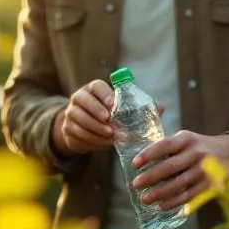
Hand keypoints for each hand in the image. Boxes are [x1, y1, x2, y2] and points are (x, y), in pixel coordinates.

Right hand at [53, 80, 167, 155]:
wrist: (85, 132)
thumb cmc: (108, 117)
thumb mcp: (121, 110)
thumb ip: (139, 108)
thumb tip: (161, 107)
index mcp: (93, 89)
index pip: (96, 86)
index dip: (104, 94)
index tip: (113, 104)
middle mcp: (79, 98)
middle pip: (83, 100)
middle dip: (96, 111)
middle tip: (109, 122)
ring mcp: (71, 113)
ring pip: (79, 118)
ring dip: (95, 127)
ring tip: (110, 134)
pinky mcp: (67, 128)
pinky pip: (77, 132)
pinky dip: (91, 138)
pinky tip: (103, 142)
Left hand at [131, 131, 228, 210]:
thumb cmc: (198, 147)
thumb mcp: (185, 140)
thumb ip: (166, 147)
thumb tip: (138, 162)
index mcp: (186, 139)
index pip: (165, 145)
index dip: (149, 154)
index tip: (135, 163)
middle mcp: (196, 153)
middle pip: (170, 166)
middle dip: (151, 177)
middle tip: (136, 185)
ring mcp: (204, 170)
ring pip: (179, 184)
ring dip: (160, 193)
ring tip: (144, 199)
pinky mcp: (210, 185)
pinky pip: (190, 195)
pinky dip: (175, 202)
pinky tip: (162, 206)